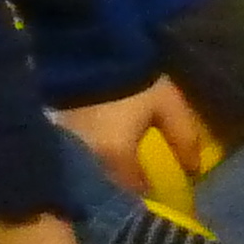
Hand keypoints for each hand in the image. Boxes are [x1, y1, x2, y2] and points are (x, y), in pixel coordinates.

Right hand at [54, 76, 214, 197]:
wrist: (91, 46)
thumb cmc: (133, 76)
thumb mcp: (166, 103)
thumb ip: (182, 136)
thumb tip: (193, 169)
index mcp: (114, 154)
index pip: (132, 190)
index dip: (146, 197)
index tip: (155, 198)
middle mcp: (85, 159)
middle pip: (104, 191)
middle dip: (117, 194)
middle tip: (131, 193)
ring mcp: (64, 148)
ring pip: (84, 179)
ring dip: (97, 183)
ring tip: (109, 180)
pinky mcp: (50, 134)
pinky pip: (68, 162)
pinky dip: (79, 166)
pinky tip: (87, 163)